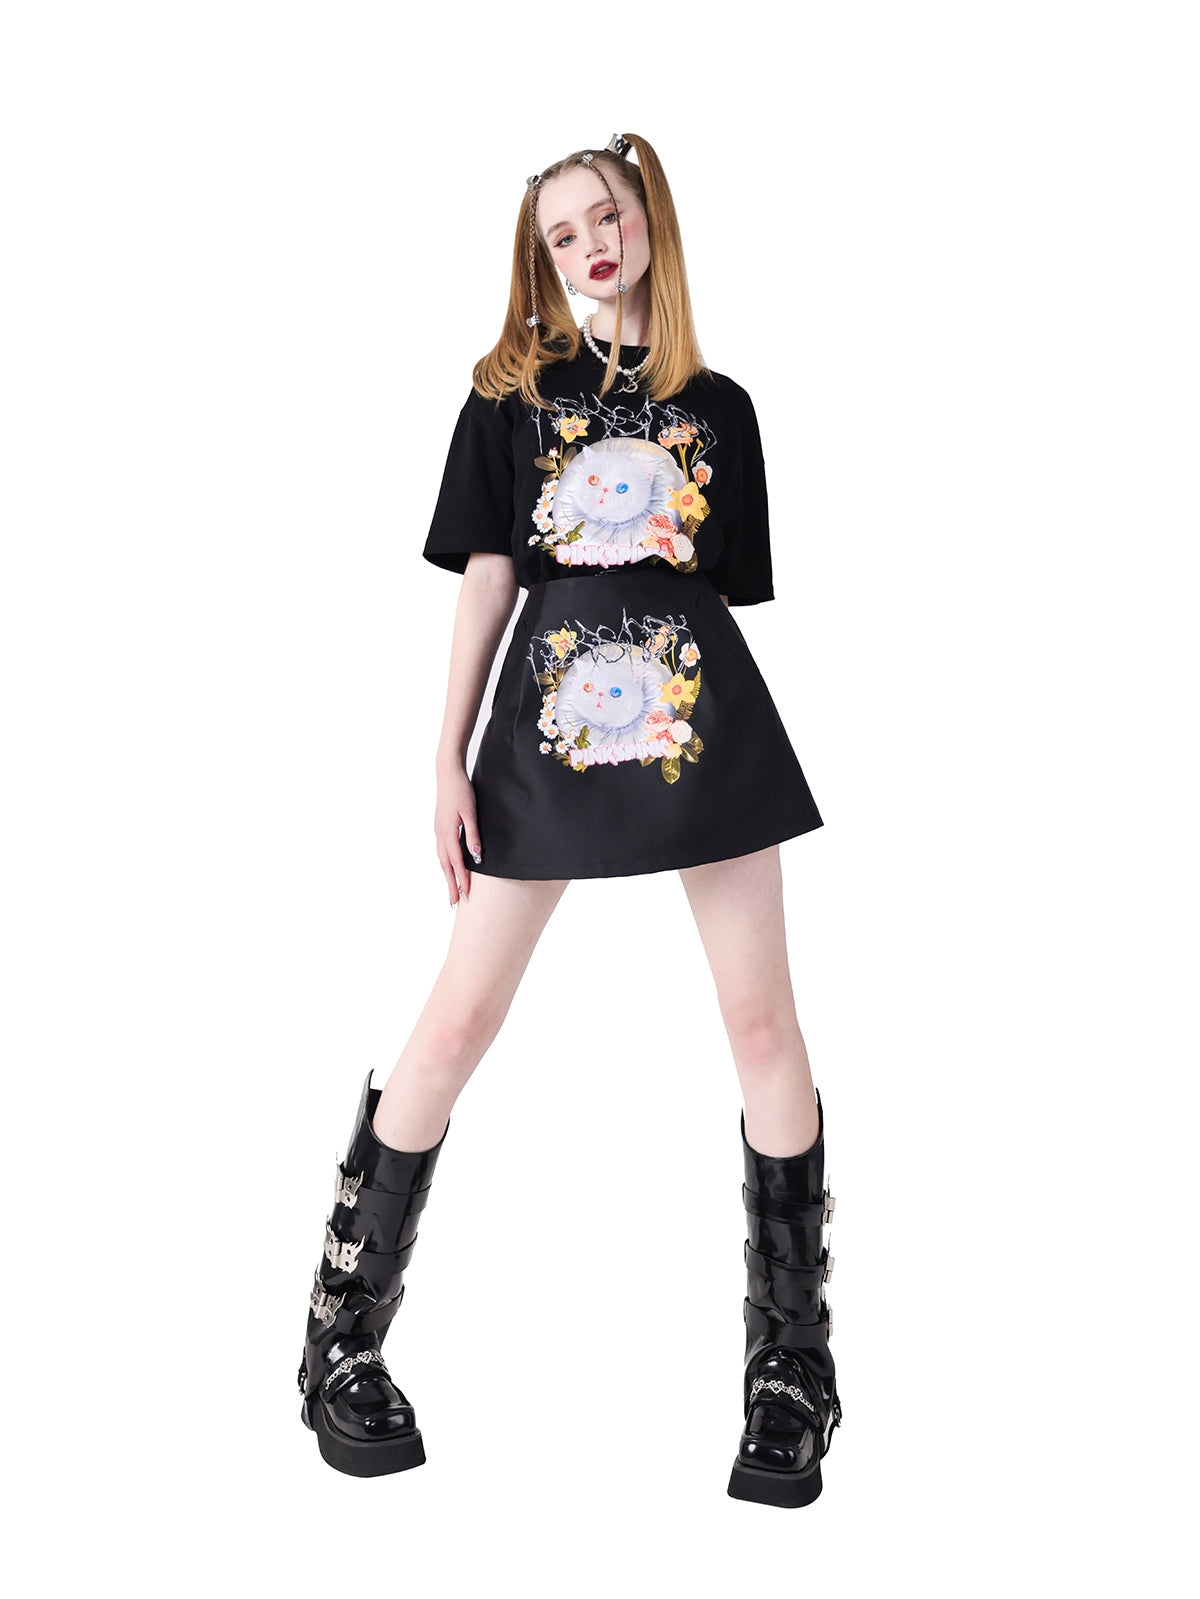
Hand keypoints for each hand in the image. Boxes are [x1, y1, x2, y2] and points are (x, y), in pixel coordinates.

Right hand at [434, 763, 481, 905]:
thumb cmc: (461, 790)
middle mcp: (440, 835)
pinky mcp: (439, 827)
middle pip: (445, 866)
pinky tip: (449, 867)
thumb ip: (473, 835)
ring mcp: (438, 831)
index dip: (462, 880)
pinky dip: (445, 864)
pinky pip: (441, 851)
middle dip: (451, 885)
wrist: (447, 773)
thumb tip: (476, 856)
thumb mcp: (470, 812)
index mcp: (448, 833)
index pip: (456, 863)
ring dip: (447, 876)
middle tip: (454, 903)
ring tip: (451, 890)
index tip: (467, 896)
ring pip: (442, 859)